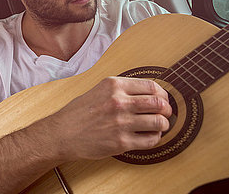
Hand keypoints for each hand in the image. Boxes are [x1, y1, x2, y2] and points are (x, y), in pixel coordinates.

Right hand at [49, 77, 171, 160]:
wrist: (62, 133)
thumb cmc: (77, 113)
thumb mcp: (98, 90)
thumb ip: (121, 90)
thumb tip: (147, 94)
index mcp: (113, 86)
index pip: (151, 86)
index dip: (163, 94)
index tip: (163, 99)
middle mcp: (119, 102)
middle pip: (159, 103)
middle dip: (167, 109)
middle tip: (165, 113)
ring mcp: (121, 122)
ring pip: (159, 122)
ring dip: (163, 125)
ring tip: (158, 126)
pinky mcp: (122, 142)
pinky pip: (151, 140)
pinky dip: (155, 138)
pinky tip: (148, 136)